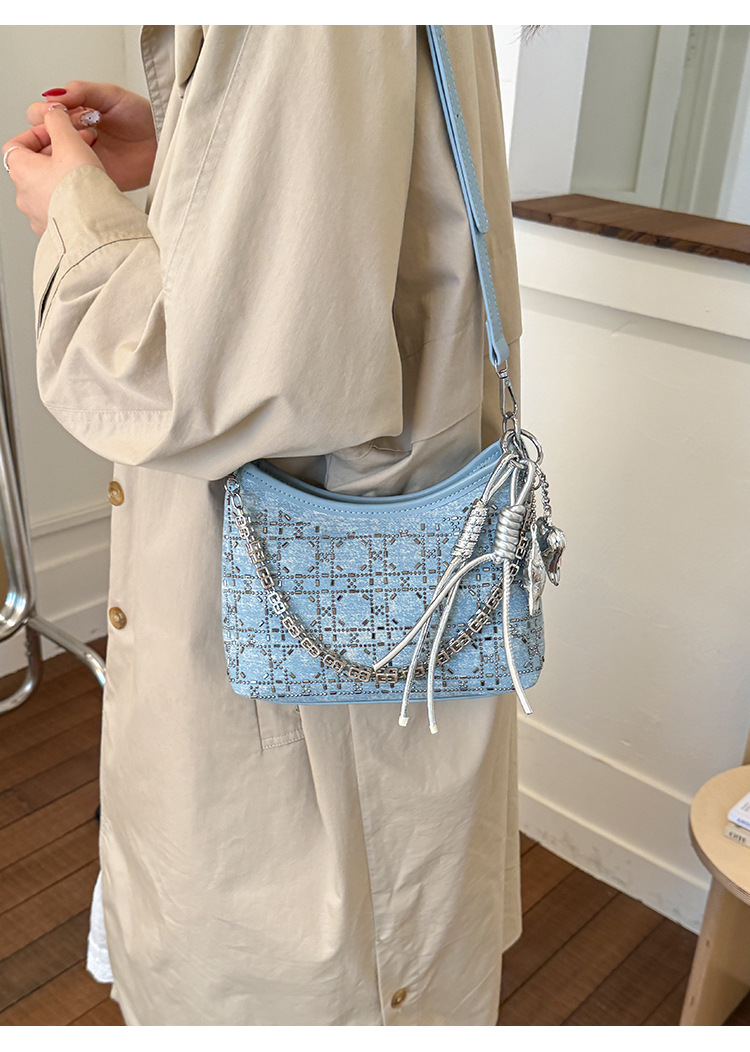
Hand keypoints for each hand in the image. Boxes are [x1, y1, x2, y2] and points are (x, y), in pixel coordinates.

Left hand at [4, 105, 105, 235]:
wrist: (96, 230)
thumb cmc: (80, 191)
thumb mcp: (70, 142)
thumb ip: (59, 122)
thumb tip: (53, 112)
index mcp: (21, 172)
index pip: (16, 145)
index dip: (36, 134)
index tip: (55, 132)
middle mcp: (24, 196)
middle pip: (33, 167)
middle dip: (55, 156)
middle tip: (77, 151)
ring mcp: (38, 216)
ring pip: (47, 189)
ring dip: (63, 179)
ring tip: (86, 176)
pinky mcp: (55, 233)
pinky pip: (59, 210)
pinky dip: (70, 201)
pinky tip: (87, 198)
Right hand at [26, 82, 156, 191]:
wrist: (164, 141)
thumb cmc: (143, 117)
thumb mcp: (110, 94)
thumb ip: (81, 91)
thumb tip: (53, 95)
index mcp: (73, 115)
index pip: (41, 114)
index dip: (46, 113)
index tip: (61, 111)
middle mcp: (74, 138)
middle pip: (41, 138)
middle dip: (54, 131)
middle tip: (79, 127)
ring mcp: (82, 159)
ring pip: (53, 160)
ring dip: (64, 149)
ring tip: (91, 140)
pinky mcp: (93, 178)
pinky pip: (74, 179)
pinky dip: (76, 169)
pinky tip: (92, 157)